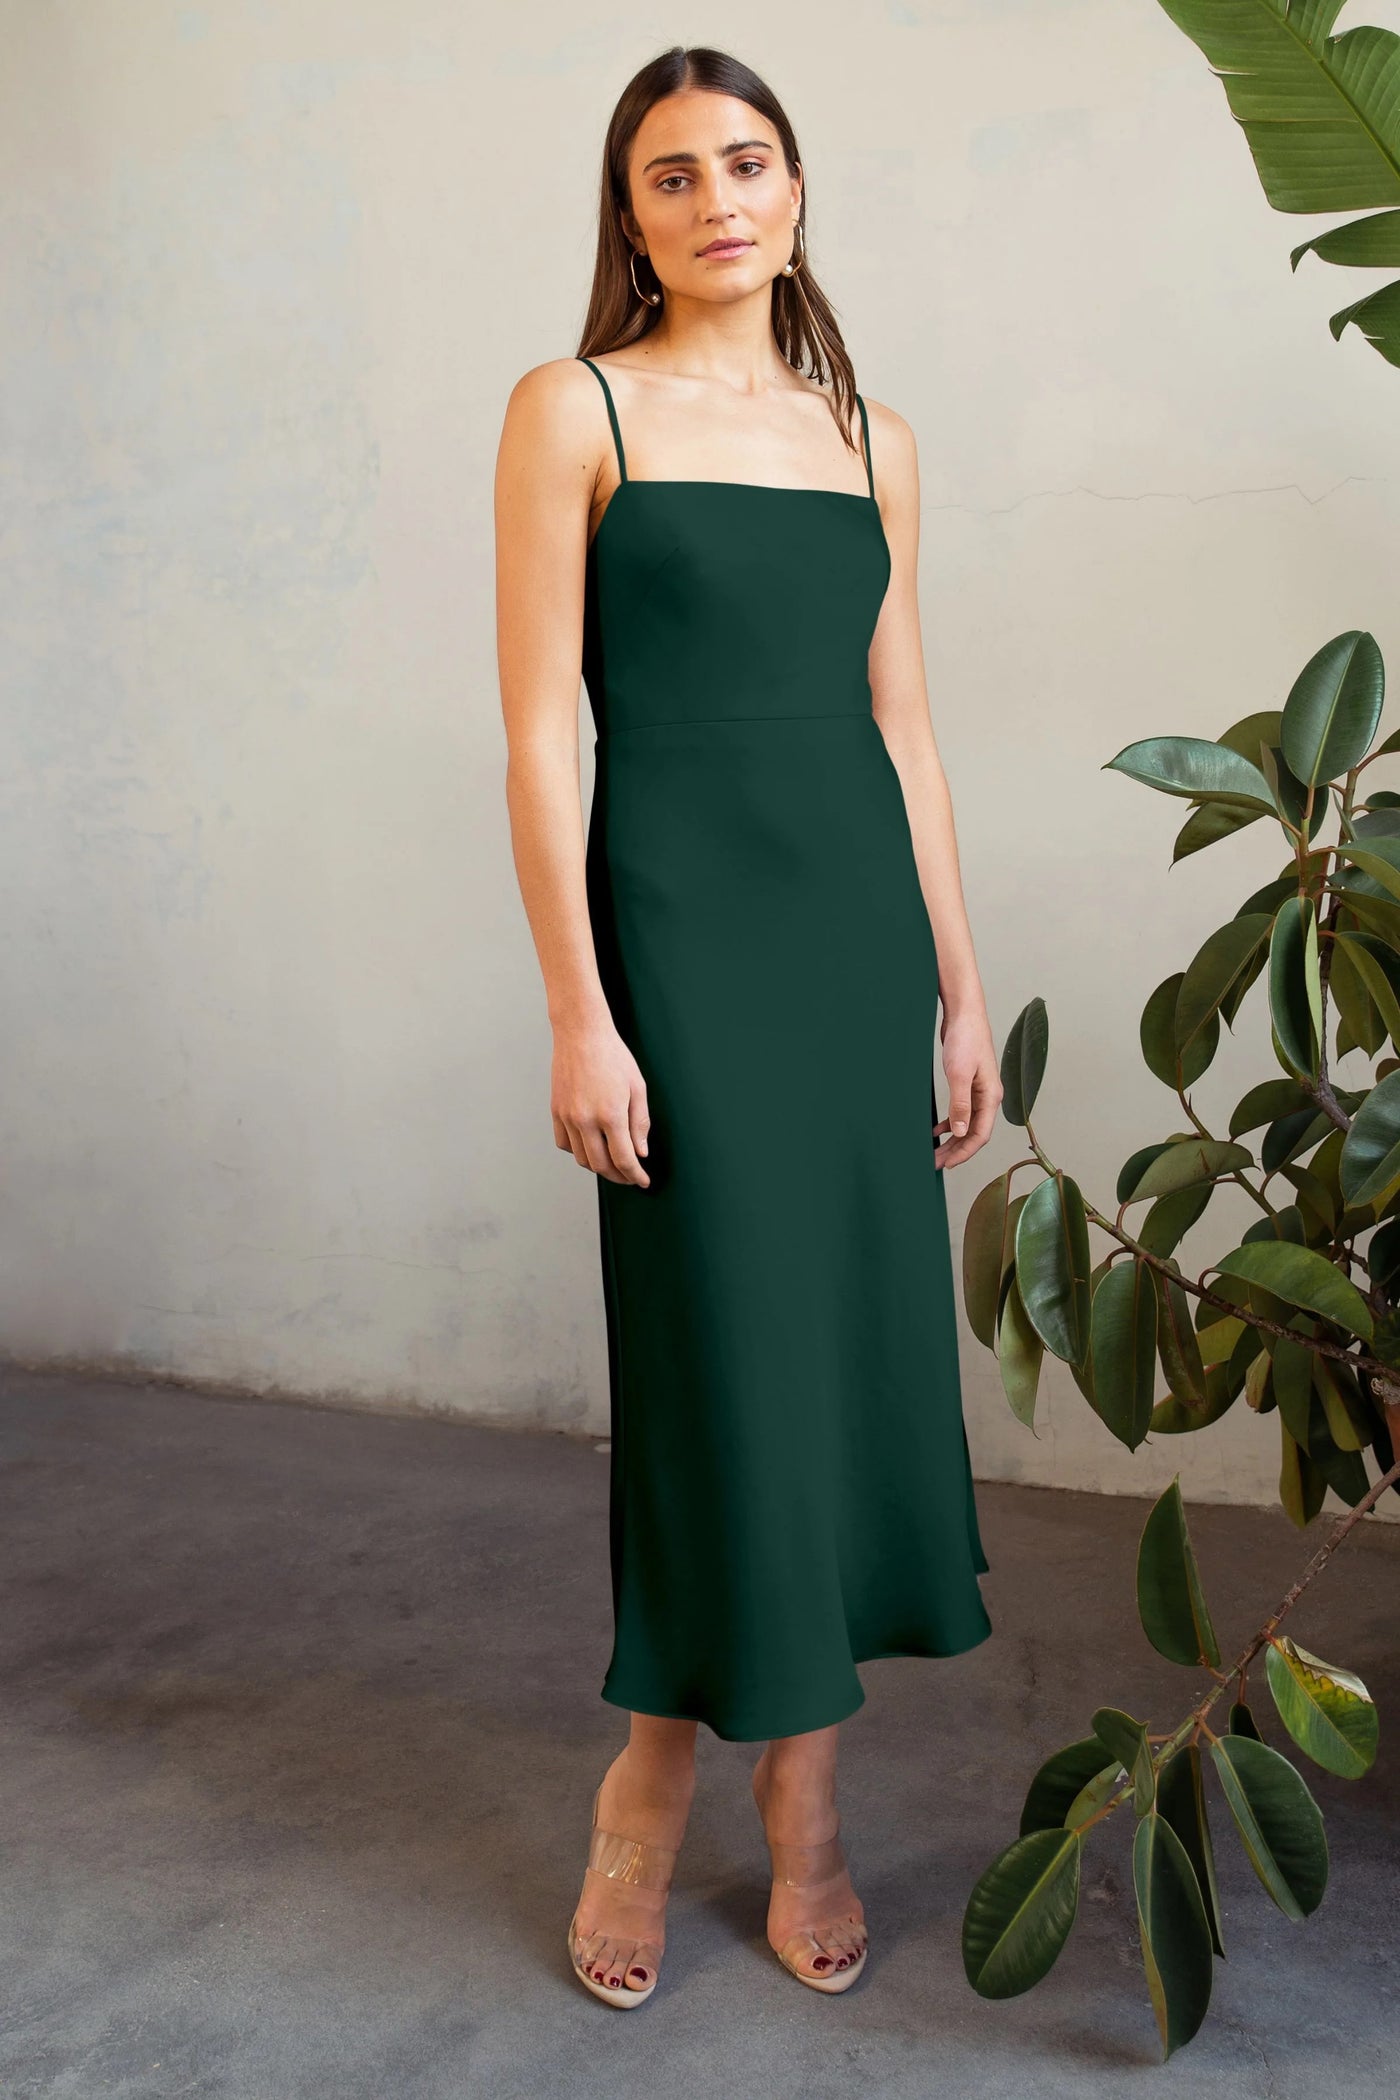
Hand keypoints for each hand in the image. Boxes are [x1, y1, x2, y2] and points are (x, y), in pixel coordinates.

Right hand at [551, 1018, 650, 1186]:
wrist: (581, 1034)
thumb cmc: (613, 1056)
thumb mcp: (638, 1087)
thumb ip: (640, 1123)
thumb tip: (640, 1152)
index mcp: (610, 1114)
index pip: (623, 1159)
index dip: (635, 1175)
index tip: (643, 1181)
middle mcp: (585, 1119)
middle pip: (601, 1165)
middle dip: (618, 1176)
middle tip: (630, 1177)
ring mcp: (567, 1117)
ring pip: (581, 1158)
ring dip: (598, 1166)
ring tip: (612, 1163)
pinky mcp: (556, 1111)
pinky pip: (565, 1144)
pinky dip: (579, 1152)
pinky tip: (591, 1147)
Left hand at [933, 1004, 1001, 1168]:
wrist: (964, 1014)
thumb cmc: (966, 1039)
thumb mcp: (958, 1074)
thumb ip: (960, 1104)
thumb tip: (959, 1131)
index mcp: (990, 1097)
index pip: (980, 1135)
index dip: (964, 1152)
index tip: (947, 1164)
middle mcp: (988, 1097)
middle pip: (973, 1133)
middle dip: (956, 1150)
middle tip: (936, 1163)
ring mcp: (978, 1092)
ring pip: (966, 1124)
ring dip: (952, 1139)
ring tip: (935, 1152)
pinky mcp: (968, 1085)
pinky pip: (961, 1112)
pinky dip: (949, 1123)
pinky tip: (936, 1130)